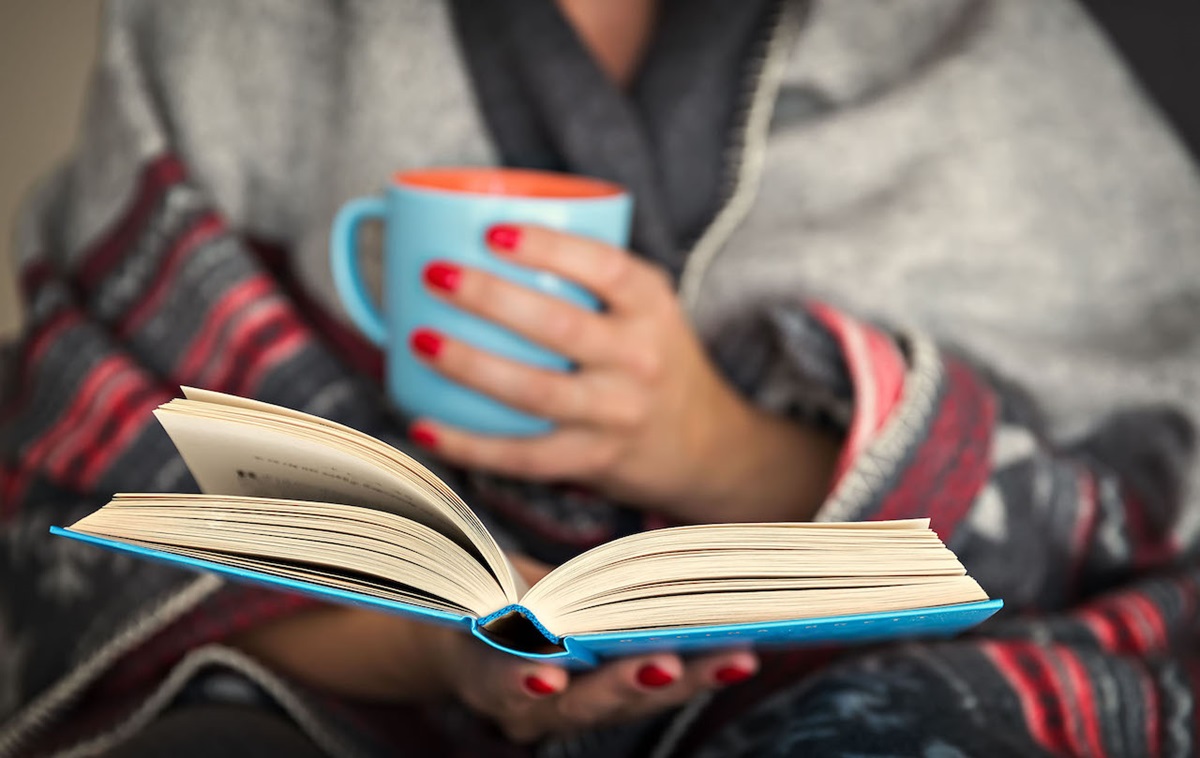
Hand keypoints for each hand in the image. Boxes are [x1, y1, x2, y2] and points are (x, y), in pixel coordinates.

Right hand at [231, 555, 757, 743]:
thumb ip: (432, 547)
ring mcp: (566, 704)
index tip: (546, 665)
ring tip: (731, 653)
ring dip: (677, 678)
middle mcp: (523, 699)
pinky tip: (735, 646)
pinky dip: (689, 667)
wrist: (451, 636)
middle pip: (576, 705)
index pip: (493, 682)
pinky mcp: (601, 689)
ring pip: (624, 701)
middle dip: (623, 684)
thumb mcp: (442, 575)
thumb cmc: (446, 592)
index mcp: (474, 671)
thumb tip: (344, 485)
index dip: (518, 676)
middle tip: (669, 662)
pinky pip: (646, 685)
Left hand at [408, 224, 838, 522]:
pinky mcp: (593, 460)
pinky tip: (424, 424)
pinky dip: (468, 443)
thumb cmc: (652, 358)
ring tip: (419, 338)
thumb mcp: (646, 306)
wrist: (705, 443)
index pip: (605, 268)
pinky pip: (523, 455)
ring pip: (535, 391)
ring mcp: (617, 413)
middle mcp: (640, 359)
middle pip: (559, 326)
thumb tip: (477, 231)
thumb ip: (589, 275)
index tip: (493, 231)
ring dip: (470, 365)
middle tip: (434, 274)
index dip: (548, 248)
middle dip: (490, 298)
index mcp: (651, 306)